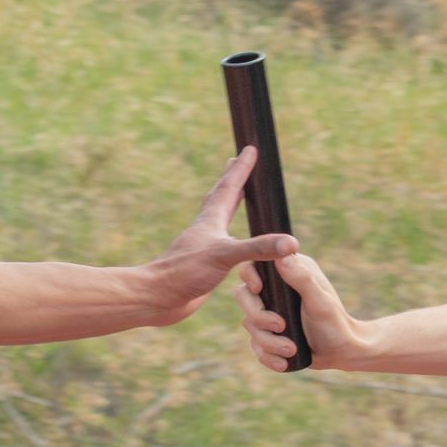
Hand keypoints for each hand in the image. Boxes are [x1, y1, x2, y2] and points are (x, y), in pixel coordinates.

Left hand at [144, 151, 294, 324]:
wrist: (156, 298)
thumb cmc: (184, 273)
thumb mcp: (225, 256)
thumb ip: (258, 248)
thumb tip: (291, 243)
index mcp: (210, 220)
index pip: (229, 186)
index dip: (241, 168)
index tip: (249, 148)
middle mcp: (206, 229)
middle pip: (221, 196)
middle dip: (232, 178)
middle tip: (237, 161)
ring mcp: (202, 246)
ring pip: (219, 218)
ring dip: (228, 204)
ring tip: (236, 196)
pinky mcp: (202, 265)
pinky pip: (221, 244)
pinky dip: (230, 236)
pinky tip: (231, 243)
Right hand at [233, 250, 364, 371]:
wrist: (342, 352)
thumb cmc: (335, 322)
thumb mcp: (320, 301)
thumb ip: (301, 278)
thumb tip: (280, 256)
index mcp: (287, 273)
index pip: (254, 266)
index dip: (249, 276)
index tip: (258, 289)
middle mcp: (275, 290)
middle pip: (244, 297)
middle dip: (259, 317)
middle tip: (280, 326)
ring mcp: (269, 313)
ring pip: (249, 325)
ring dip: (268, 341)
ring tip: (290, 349)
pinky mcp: (268, 333)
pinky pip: (255, 345)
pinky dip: (268, 356)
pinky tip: (283, 362)